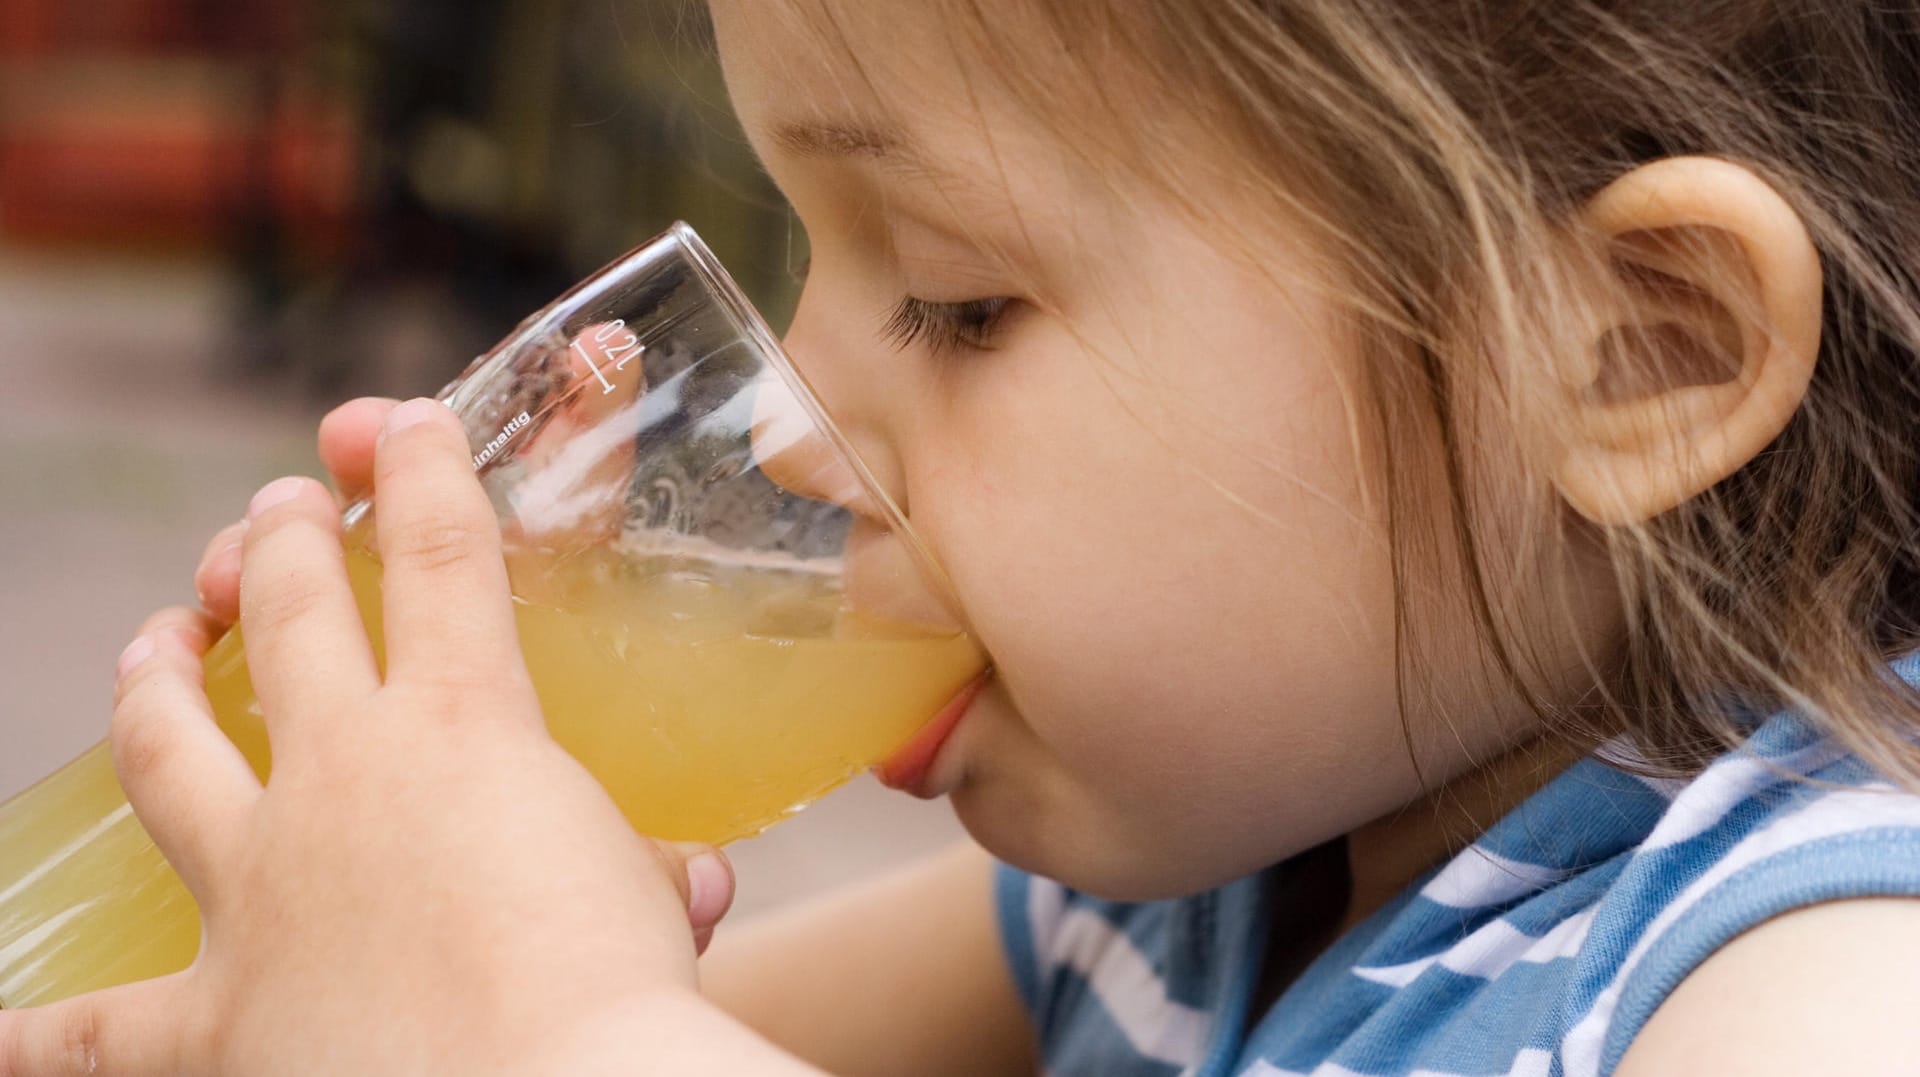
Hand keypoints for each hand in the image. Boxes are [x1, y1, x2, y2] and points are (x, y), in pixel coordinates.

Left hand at [1, 399, 736, 1074]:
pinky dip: (34, 1031)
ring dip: (154, 681)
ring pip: (169, 747)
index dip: (421, 473)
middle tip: (274, 513)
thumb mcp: (652, 904)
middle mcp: (346, 777)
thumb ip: (651, 872)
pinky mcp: (211, 1016)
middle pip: (288, 615)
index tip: (402, 424)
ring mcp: (259, 885)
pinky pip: (94, 1025)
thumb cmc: (622, 999)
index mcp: (468, 731)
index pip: (443, 557)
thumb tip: (693, 885)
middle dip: (276, 543)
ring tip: (151, 639)